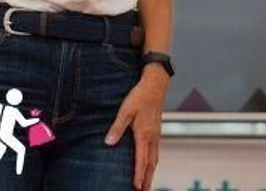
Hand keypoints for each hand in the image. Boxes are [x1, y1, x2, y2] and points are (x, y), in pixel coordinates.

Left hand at [106, 64, 166, 189]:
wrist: (156, 83)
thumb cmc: (140, 96)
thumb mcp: (126, 109)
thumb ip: (117, 127)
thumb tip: (108, 142)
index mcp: (145, 133)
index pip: (142, 159)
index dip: (139, 175)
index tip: (136, 188)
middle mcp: (153, 136)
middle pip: (151, 163)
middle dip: (147, 179)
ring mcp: (156, 134)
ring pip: (155, 158)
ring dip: (151, 173)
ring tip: (146, 185)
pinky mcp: (157, 131)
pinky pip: (156, 151)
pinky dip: (153, 162)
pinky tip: (150, 165)